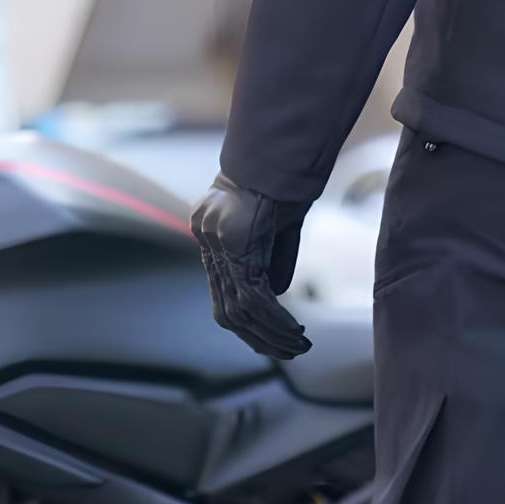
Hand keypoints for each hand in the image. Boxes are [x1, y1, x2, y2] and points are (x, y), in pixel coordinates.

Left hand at [191, 173, 311, 360]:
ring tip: (298, 346)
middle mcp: (207, 239)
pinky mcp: (232, 243)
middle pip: (227, 309)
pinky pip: (253, 297)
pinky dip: (276, 319)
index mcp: (210, 234)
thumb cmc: (282, 181)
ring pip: (241, 309)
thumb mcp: (278, 228)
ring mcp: (216, 242)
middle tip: (287, 353)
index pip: (222, 293)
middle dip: (258, 338)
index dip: (245, 323)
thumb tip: (274, 295)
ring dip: (272, 333)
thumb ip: (272, 261)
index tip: (270, 340)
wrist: (279, 151)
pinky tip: (295, 330)